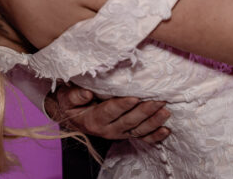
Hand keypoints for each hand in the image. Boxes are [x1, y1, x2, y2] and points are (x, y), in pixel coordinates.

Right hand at [44, 85, 170, 143]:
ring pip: (138, 130)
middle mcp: (108, 129)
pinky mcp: (125, 134)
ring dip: (153, 122)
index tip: (135, 97)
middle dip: (145, 111)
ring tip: (166, 111)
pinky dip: (155, 136)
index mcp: (93, 119)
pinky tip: (166, 130)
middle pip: (129, 121)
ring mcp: (118, 133)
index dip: (123, 105)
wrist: (71, 117)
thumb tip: (87, 93)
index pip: (110, 111)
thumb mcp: (66, 97)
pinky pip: (142, 138)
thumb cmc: (70, 103)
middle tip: (158, 101)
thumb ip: (75, 95)